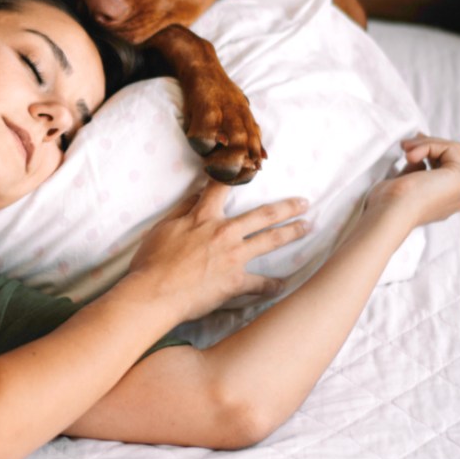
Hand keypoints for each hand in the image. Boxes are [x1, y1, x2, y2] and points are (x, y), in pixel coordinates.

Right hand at [127, 180, 310, 321]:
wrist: (155, 293)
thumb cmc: (152, 262)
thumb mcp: (162, 229)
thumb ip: (181, 211)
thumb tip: (195, 196)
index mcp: (203, 217)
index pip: (220, 189)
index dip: (234, 176)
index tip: (250, 166)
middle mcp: (224, 233)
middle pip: (262, 215)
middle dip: (286, 207)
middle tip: (304, 203)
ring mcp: (233, 257)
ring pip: (270, 241)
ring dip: (291, 232)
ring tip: (307, 226)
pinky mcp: (235, 282)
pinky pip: (261, 284)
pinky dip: (273, 285)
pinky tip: (283, 285)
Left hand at [364, 134, 459, 228]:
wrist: (390, 212)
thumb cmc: (387, 203)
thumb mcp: (402, 183)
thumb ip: (415, 171)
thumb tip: (418, 158)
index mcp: (444, 200)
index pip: (444, 167)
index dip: (429, 150)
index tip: (409, 144)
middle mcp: (457, 196)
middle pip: (450, 158)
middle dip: (426, 144)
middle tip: (404, 144)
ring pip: (452, 151)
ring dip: (425, 144)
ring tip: (404, 149)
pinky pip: (451, 149)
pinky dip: (429, 146)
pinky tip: (410, 155)